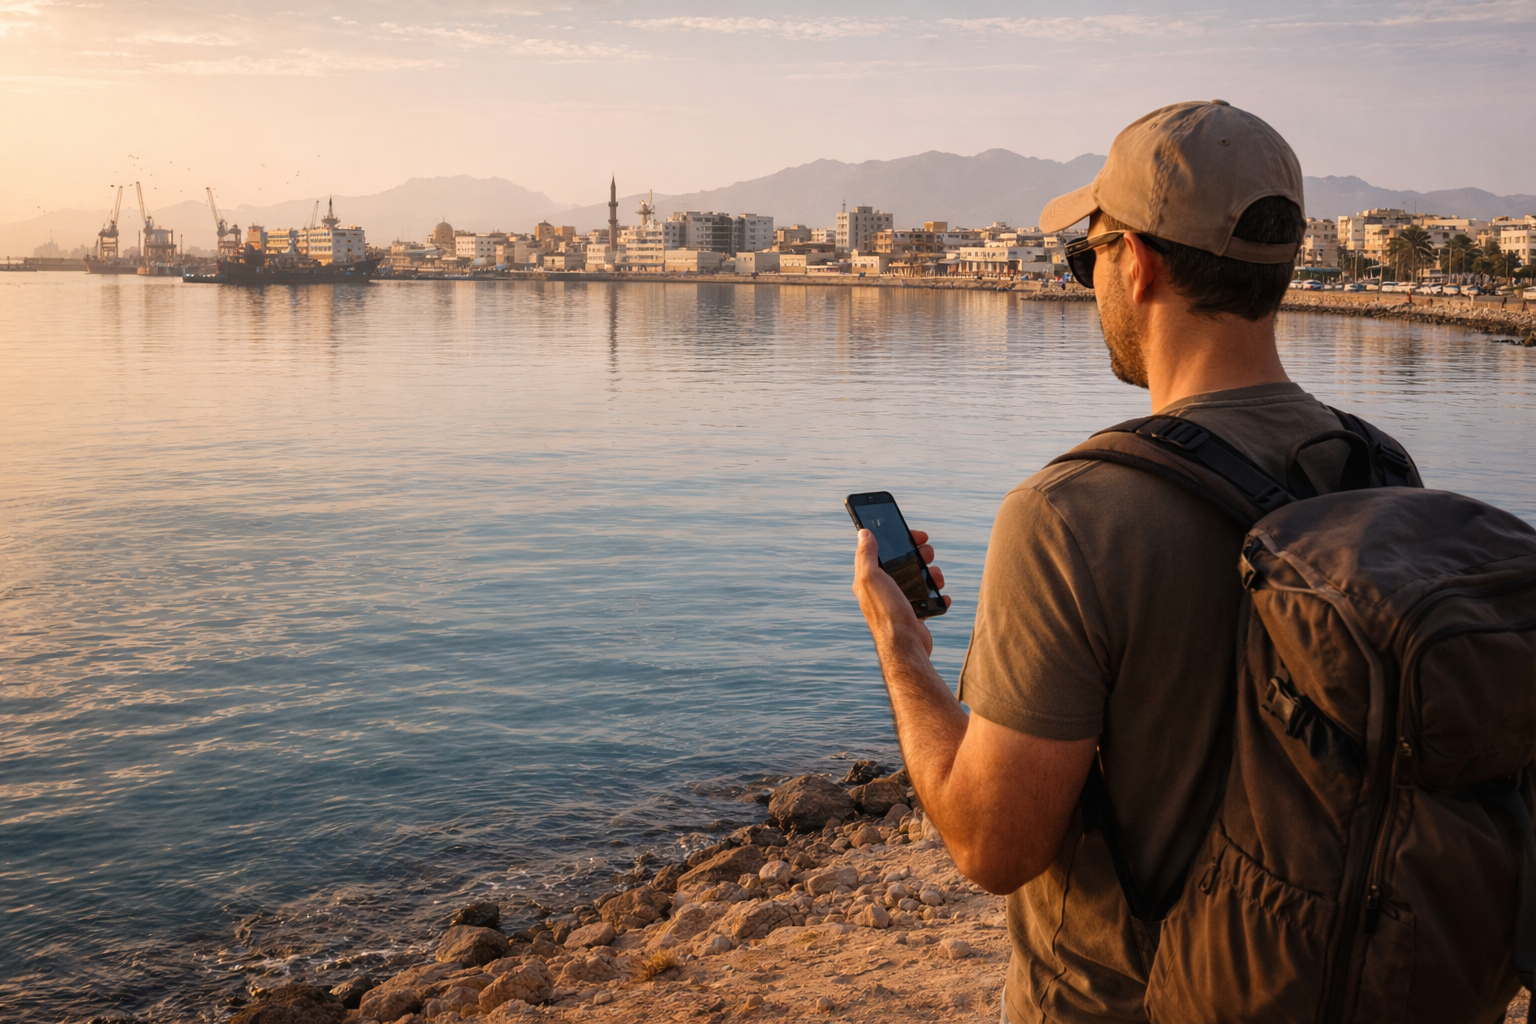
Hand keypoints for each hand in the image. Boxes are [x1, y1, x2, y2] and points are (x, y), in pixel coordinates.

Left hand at [851, 528, 950, 655]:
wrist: (905, 646)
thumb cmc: (886, 612)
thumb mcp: (871, 578)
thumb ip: (866, 555)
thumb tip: (863, 533)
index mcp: (869, 579)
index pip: (882, 551)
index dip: (897, 539)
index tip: (913, 535)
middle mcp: (882, 590)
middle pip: (903, 563)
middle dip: (918, 554)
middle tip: (928, 552)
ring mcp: (898, 601)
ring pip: (918, 579)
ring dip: (931, 574)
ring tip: (936, 576)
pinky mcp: (913, 613)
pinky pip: (928, 599)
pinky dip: (937, 596)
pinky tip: (941, 596)